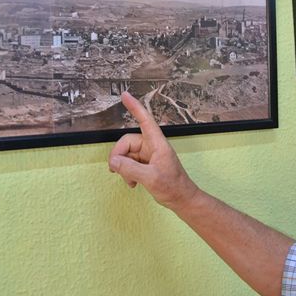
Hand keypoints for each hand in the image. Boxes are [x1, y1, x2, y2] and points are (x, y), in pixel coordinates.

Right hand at [108, 91, 198, 210]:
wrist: (182, 200)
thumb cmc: (173, 187)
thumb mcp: (150, 178)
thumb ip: (130, 168)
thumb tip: (113, 161)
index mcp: (157, 144)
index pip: (145, 120)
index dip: (135, 107)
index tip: (125, 95)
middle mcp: (152, 147)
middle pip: (127, 142)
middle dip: (119, 155)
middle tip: (115, 170)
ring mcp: (149, 156)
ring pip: (127, 154)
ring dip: (124, 167)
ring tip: (130, 181)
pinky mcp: (146, 165)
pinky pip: (130, 163)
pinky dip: (127, 173)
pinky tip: (132, 183)